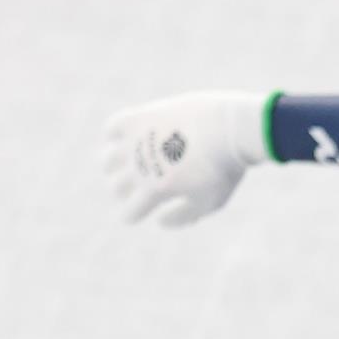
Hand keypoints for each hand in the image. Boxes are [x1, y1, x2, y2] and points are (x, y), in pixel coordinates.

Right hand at [103, 91, 270, 227]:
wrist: (230, 127)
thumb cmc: (224, 168)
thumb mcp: (209, 201)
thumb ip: (183, 216)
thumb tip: (158, 221)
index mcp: (154, 192)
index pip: (128, 214)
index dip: (134, 215)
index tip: (146, 208)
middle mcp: (140, 168)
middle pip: (116, 188)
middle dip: (127, 191)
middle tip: (144, 184)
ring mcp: (138, 141)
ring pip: (107, 160)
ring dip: (116, 166)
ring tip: (134, 161)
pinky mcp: (142, 116)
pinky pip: (112, 127)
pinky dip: (115, 135)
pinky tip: (131, 137)